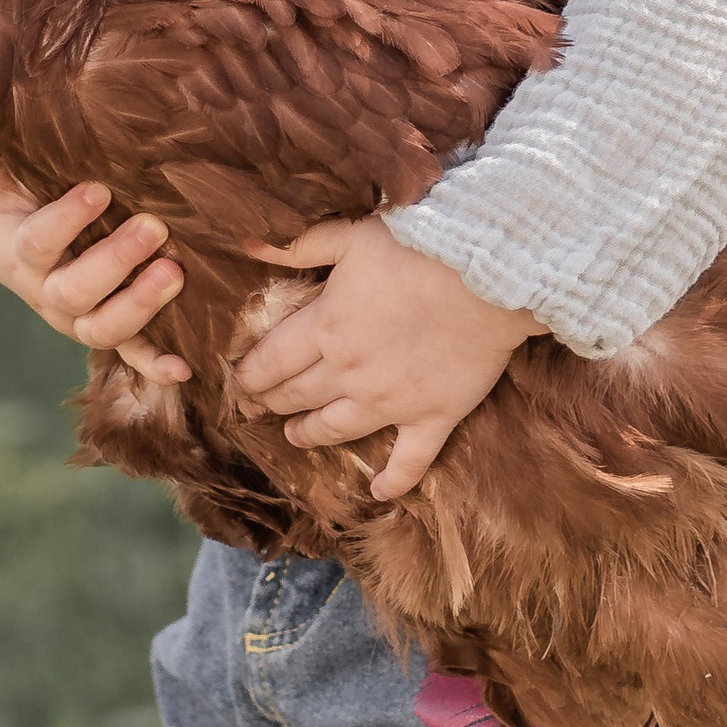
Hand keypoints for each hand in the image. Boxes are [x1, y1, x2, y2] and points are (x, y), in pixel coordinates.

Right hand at [0, 132, 189, 381]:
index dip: (67, 219)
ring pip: (104, 328)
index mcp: (22, 256)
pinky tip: (183, 369)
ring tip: (175, 273)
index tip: (98, 189)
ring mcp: (80, 319)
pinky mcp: (109, 334)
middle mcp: (49, 294)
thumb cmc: (16, 208)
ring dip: (141, 305)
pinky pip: (131, 356)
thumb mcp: (0, 188)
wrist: (14, 253)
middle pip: (77, 290)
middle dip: (116, 261)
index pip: (41, 241)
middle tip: (154, 227)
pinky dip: (154, 365)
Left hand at [235, 216, 538, 499]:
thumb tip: (249, 245)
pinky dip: (393, 480)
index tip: (239, 381)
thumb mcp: (352, 235)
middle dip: (272, 402)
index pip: (271, 362)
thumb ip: (299, 245)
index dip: (249, 375)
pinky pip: (409, 461)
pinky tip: (378, 491)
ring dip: (310, 434)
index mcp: (325, 329)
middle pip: (297, 395)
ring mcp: (390, 402)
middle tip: (259, 407)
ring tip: (296, 436)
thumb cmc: (419, 247)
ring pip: (337, 429)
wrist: (488, 275)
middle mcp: (349, 374)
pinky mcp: (432, 417)